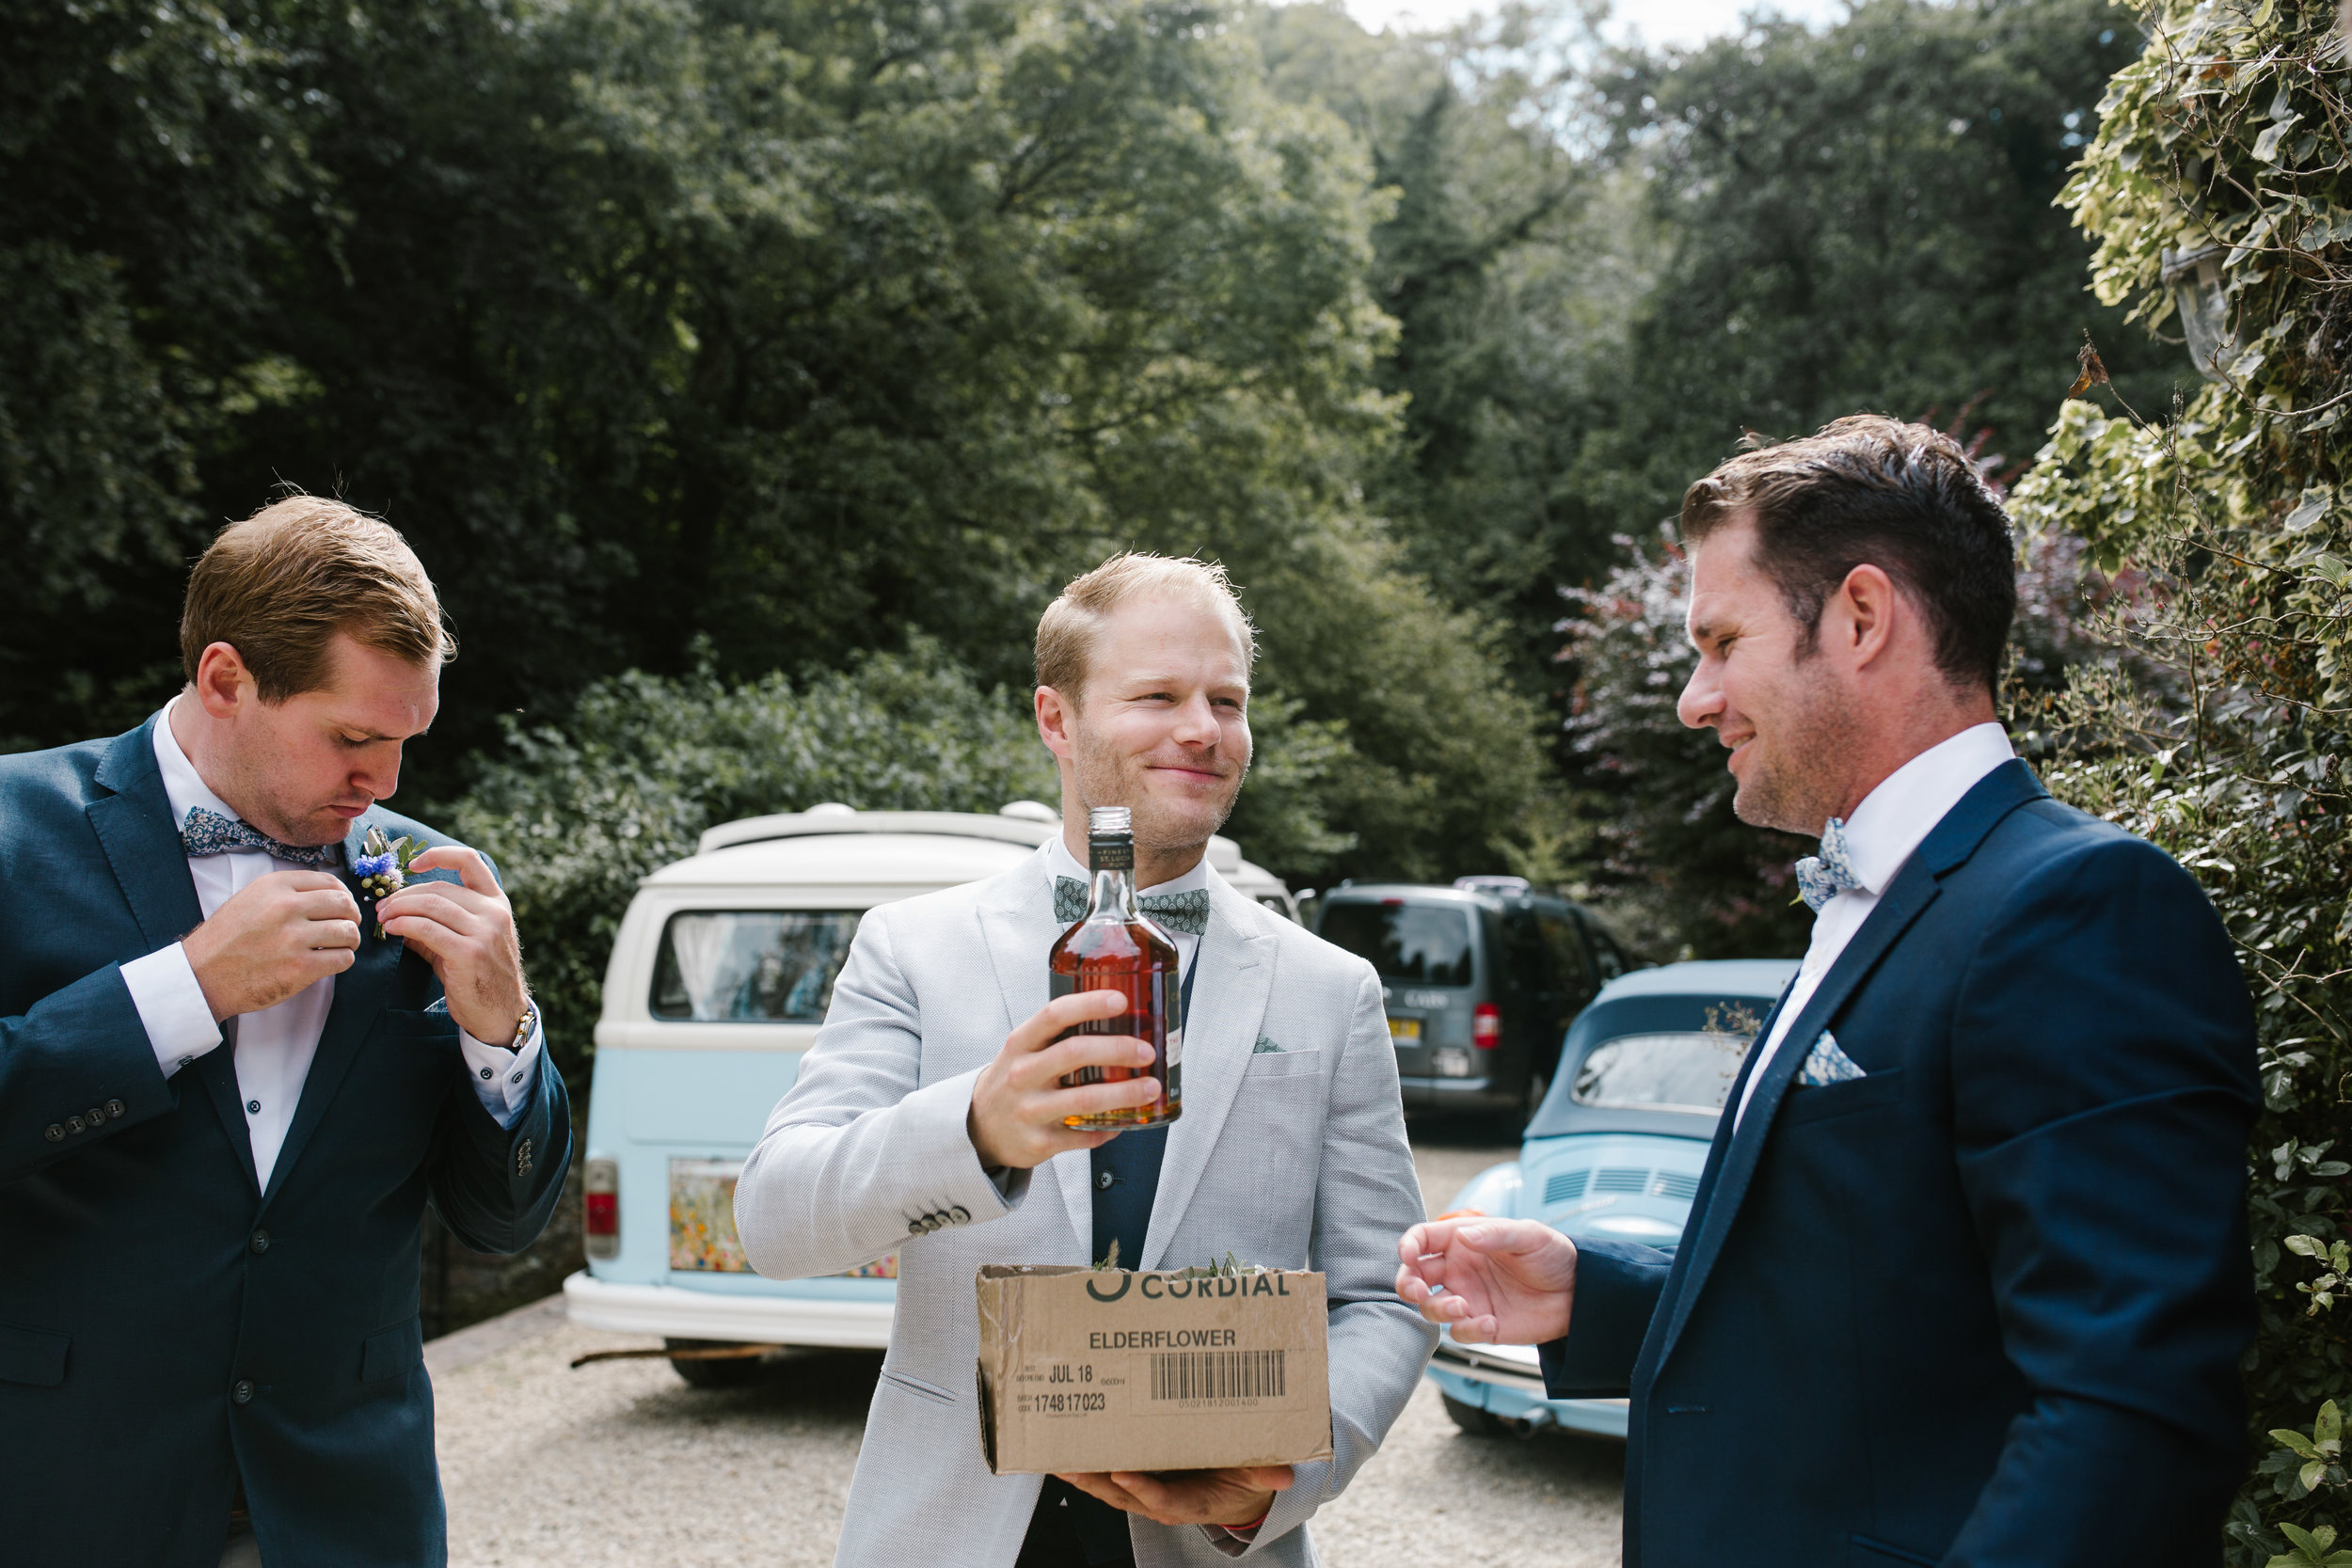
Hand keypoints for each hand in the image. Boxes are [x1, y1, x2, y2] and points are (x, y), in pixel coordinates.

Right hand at [182, 871, 362, 1020]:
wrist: (202, 975)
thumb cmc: (227, 939)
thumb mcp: (252, 898)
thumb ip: (288, 892)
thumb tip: (332, 893)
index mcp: (275, 886)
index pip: (330, 882)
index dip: (343, 896)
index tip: (341, 908)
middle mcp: (285, 907)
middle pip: (344, 904)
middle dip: (351, 917)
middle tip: (345, 927)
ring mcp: (293, 938)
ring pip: (348, 932)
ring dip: (349, 940)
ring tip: (339, 946)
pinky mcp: (300, 968)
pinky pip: (343, 959)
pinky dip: (343, 960)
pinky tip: (329, 962)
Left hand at [373, 847, 527, 1044]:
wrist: (500, 1013)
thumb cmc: (478, 976)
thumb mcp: (464, 941)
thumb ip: (438, 922)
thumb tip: (397, 911)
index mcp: (496, 903)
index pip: (470, 862)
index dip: (439, 855)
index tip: (414, 863)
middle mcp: (494, 913)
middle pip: (439, 888)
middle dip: (404, 895)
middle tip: (382, 907)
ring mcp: (485, 932)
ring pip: (431, 905)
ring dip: (399, 909)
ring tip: (383, 919)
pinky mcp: (470, 953)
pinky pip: (427, 929)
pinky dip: (404, 926)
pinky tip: (392, 931)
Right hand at [966, 990, 1163, 1169]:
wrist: (981, 1127)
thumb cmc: (1015, 1081)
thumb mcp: (1024, 1050)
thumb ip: (1059, 1036)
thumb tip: (1120, 1021)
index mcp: (1021, 1044)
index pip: (1054, 1015)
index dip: (1089, 1004)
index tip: (1120, 1001)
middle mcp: (1022, 1074)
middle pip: (1075, 1053)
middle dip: (1118, 1049)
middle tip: (1147, 1051)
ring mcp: (1029, 1110)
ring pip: (1085, 1099)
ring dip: (1125, 1093)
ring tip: (1151, 1087)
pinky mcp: (1039, 1143)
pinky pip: (1084, 1136)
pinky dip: (1109, 1128)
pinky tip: (1123, 1121)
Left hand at [1055, 1465, 1292, 1528]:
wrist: (1236, 1496)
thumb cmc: (1243, 1482)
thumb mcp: (1258, 1478)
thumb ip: (1266, 1474)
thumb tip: (1284, 1476)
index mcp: (1191, 1503)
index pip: (1163, 1500)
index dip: (1142, 1488)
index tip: (1122, 1472)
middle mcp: (1162, 1502)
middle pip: (1123, 1495)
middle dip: (1095, 1480)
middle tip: (1071, 1461)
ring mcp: (1146, 1494)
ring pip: (1108, 1488)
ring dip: (1081, 1475)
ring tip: (1056, 1456)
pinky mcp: (1137, 1483)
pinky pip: (1106, 1479)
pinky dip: (1084, 1469)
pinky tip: (1064, 1454)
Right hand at [1395, 1217, 1577, 1344]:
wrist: (1579, 1292)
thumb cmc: (1552, 1255)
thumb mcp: (1528, 1235)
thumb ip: (1495, 1233)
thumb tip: (1464, 1237)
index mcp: (1463, 1241)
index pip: (1422, 1239)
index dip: (1409, 1245)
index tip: (1409, 1255)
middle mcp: (1460, 1270)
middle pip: (1415, 1277)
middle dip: (1408, 1284)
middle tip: (1419, 1291)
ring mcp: (1469, 1298)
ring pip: (1431, 1307)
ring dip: (1437, 1309)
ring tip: (1462, 1308)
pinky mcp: (1483, 1326)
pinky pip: (1460, 1332)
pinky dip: (1467, 1330)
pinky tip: (1490, 1323)